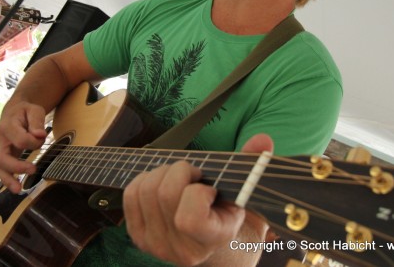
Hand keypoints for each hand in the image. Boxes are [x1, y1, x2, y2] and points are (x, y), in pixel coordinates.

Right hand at [0, 100, 48, 193]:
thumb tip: (39, 135)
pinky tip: (17, 188)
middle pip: (2, 157)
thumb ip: (36, 121)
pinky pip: (2, 170)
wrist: (13, 113)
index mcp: (7, 126)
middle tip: (33, 170)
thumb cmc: (25, 112)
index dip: (33, 142)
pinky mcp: (2, 156)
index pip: (20, 139)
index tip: (42, 137)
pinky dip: (8, 180)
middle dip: (16, 166)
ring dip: (8, 180)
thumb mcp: (33, 110)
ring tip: (18, 190)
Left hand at [123, 134, 272, 265]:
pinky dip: (145, 180)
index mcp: (212, 241)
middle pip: (164, 193)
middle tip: (196, 176)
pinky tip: (164, 186)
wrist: (219, 253)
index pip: (189, 218)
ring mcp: (156, 245)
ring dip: (163, 173)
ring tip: (182, 181)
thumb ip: (254, 168)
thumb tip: (262, 140)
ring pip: (145, 190)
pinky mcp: (139, 236)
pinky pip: (131, 195)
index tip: (211, 189)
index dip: (198, 193)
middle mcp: (180, 249)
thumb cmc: (237, 222)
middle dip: (181, 170)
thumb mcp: (252, 199)